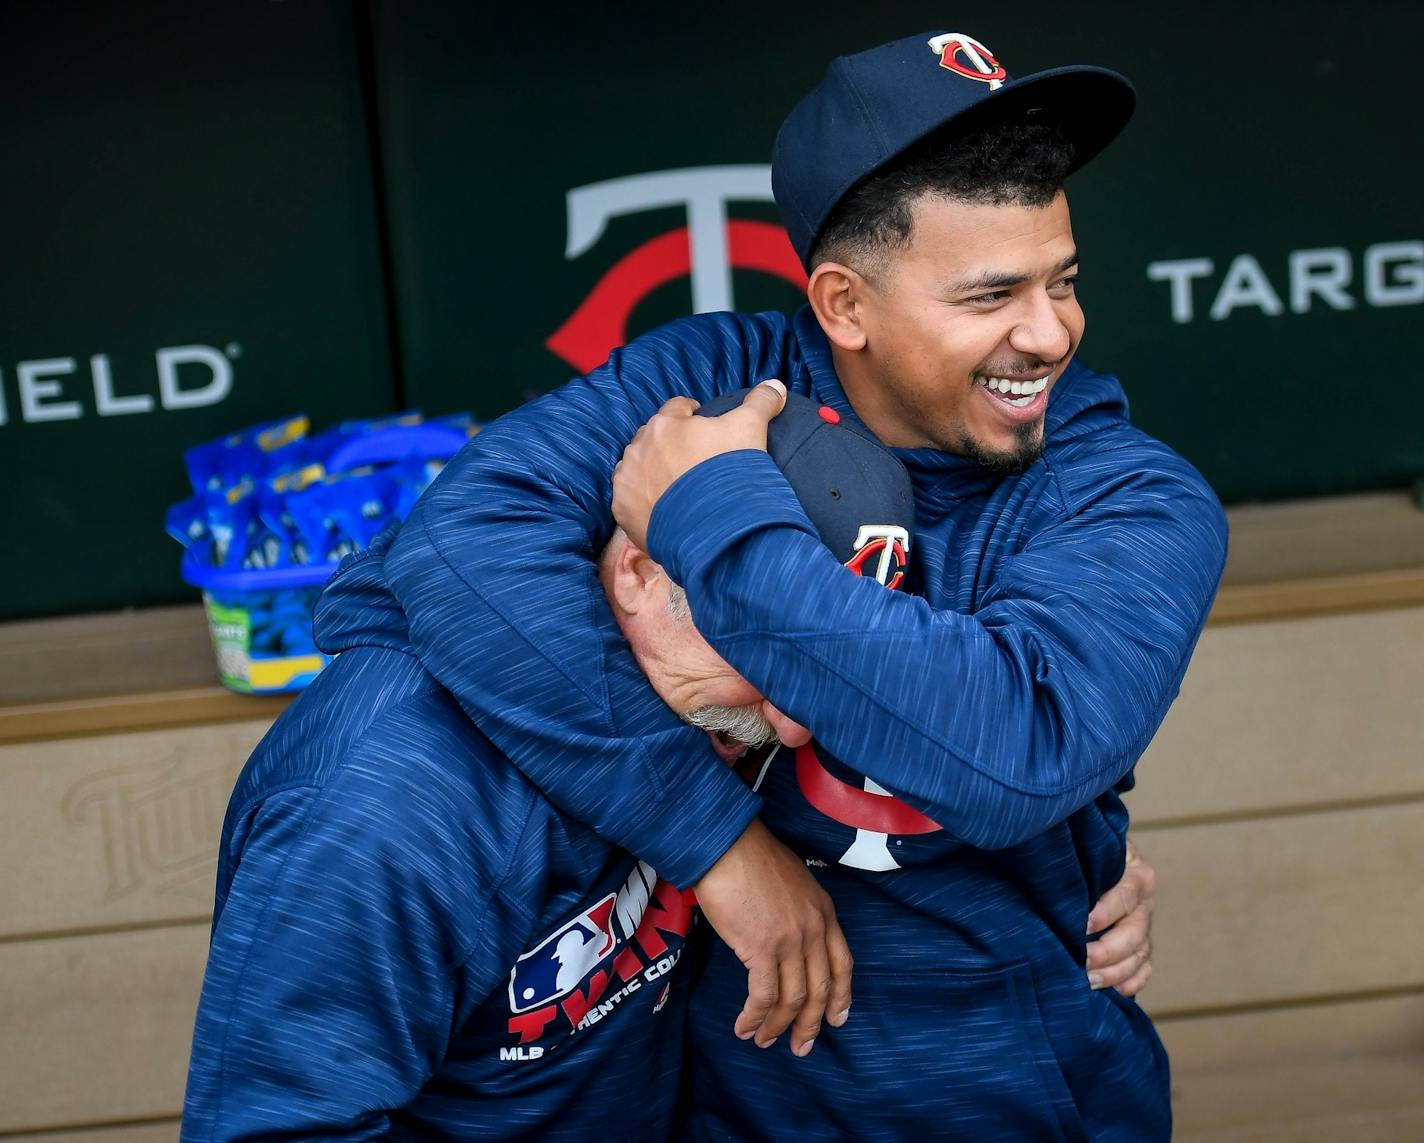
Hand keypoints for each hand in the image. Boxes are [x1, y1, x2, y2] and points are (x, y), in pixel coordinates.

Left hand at [612, 378, 786, 549]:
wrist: (715, 529)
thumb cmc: (730, 473)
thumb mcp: (751, 429)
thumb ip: (761, 402)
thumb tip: (776, 385)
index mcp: (666, 423)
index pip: (677, 408)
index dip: (691, 413)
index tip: (700, 423)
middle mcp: (639, 448)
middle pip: (652, 437)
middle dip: (668, 443)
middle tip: (690, 460)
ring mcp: (628, 480)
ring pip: (637, 467)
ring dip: (652, 471)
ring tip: (676, 488)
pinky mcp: (623, 510)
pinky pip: (630, 499)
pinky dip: (643, 502)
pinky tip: (664, 510)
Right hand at [692, 817, 851, 1057]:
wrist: (727, 844)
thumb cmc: (751, 856)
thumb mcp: (792, 881)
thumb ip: (797, 912)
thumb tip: (784, 937)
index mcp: (824, 912)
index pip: (843, 963)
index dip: (841, 996)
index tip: (837, 1019)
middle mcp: (814, 929)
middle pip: (820, 989)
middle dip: (810, 1024)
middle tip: (801, 1047)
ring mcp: (790, 940)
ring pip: (793, 999)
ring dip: (778, 1026)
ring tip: (764, 1041)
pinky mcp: (762, 948)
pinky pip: (763, 995)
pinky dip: (754, 1016)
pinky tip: (744, 1027)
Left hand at [1085, 838, 1155, 996]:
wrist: (1100, 859)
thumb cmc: (1088, 852)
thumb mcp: (1089, 848)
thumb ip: (1081, 860)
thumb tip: (1052, 873)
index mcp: (1136, 876)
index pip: (1123, 897)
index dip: (1104, 914)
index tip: (1082, 926)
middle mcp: (1144, 904)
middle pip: (1133, 934)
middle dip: (1106, 952)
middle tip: (1081, 961)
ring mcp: (1144, 927)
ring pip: (1138, 956)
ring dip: (1115, 972)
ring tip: (1089, 981)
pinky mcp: (1140, 946)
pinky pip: (1143, 970)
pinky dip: (1131, 982)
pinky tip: (1114, 992)